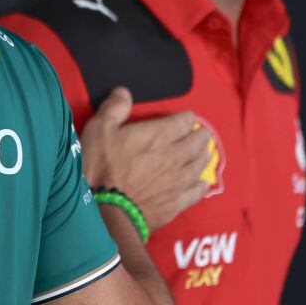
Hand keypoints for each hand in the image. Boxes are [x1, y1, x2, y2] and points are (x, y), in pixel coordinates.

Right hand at [80, 86, 210, 230]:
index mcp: (157, 136)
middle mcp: (173, 157)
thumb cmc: (99, 167)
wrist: (106, 212)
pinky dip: (201, 186)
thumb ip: (114, 109)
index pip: (181, 123)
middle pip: (195, 144)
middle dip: (200, 137)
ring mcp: (177, 183)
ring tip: (206, 153)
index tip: (188, 117)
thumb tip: (124, 92)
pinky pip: (195, 193)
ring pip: (198, 167)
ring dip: (203, 158)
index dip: (186, 118)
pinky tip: (203, 184)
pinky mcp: (175, 204)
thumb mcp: (99, 130)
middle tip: (203, 134)